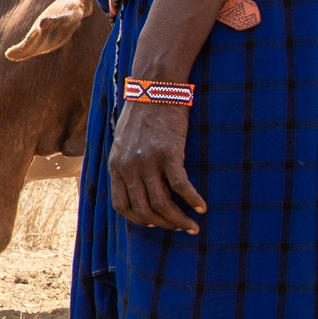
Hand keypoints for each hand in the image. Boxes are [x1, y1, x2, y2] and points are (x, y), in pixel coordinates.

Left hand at [110, 99, 205, 232]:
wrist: (154, 89)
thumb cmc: (142, 115)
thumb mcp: (123, 141)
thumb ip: (125, 163)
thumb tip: (135, 183)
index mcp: (116, 166)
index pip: (122, 205)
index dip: (138, 219)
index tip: (153, 223)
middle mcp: (129, 167)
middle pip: (144, 209)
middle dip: (163, 224)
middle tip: (179, 228)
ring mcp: (148, 162)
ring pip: (162, 203)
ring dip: (179, 219)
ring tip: (192, 226)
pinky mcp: (169, 154)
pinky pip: (181, 186)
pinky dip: (192, 201)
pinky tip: (202, 208)